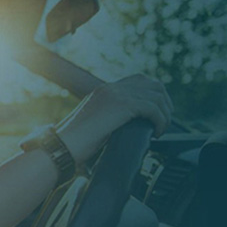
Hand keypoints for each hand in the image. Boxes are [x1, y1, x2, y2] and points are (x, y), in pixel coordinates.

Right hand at [57, 74, 172, 163]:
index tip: (157, 113)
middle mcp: (110, 88)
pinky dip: (160, 120)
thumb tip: (127, 127)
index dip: (153, 95)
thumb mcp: (93, 124)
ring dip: (165, 114)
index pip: (138, 80)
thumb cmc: (73, 143)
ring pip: (156, 96)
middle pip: (152, 83)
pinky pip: (153, 108)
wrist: (61, 146)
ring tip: (161, 129)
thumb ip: (109, 118)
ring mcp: (115, 94)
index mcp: (103, 90)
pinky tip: (156, 133)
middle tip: (163, 122)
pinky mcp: (121, 106)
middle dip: (164, 102)